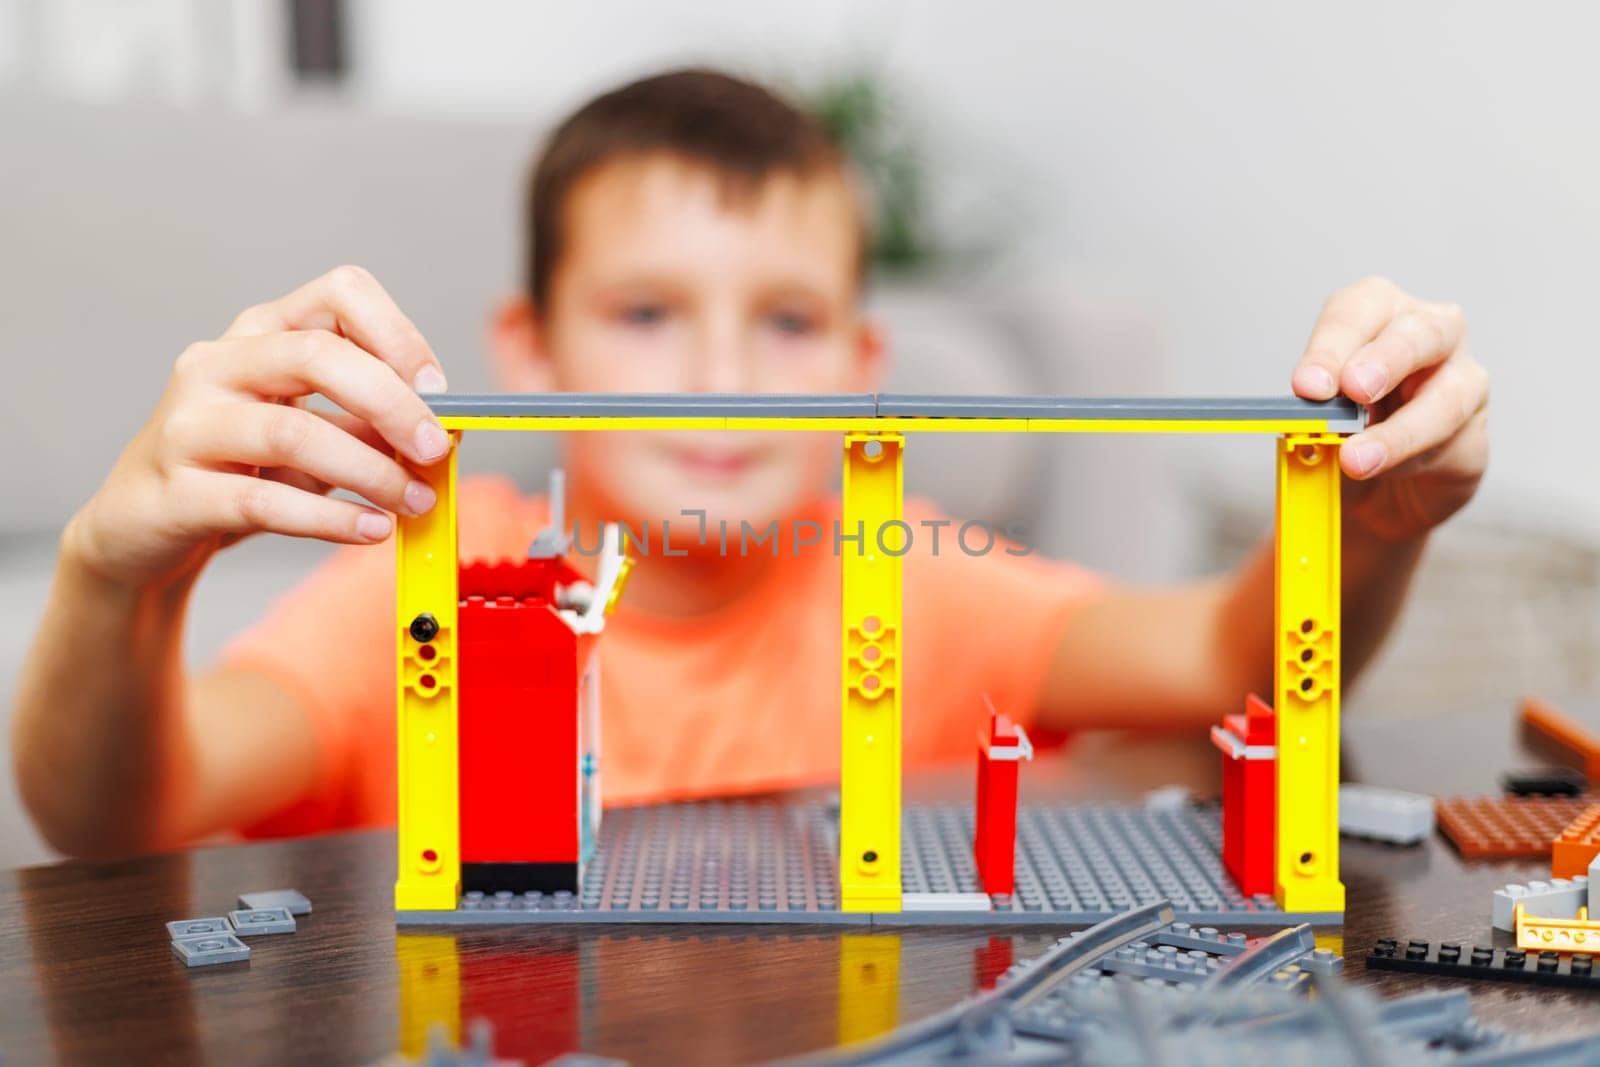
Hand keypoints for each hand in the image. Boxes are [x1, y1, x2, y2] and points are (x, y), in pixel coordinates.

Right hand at [68, 266, 452, 588]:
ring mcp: (190, 424)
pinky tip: (371, 531)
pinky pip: (264, 502)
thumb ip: (369, 425)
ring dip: (370, 471)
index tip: (439, 391)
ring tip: (413, 502)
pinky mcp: (176, 490)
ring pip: (291, 433)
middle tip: (436, 451)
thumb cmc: (238, 471)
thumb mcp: (313, 437)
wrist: (142, 529)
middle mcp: (218, 364)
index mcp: (261, 333)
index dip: (398, 335)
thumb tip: (445, 431)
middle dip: (392, 404)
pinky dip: (330, 519)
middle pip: (317, 356)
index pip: (339, 294)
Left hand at [1291, 276, 1488, 542]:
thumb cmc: (1345, 427)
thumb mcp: (1317, 414)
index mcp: (1378, 313)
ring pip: (1450, 394)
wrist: (1376, 487)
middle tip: (1353, 390)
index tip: (1308, 386)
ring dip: (1399, 430)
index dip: (1331, 347)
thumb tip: (1302, 421)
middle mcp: (1430, 333)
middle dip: (1385, 361)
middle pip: (1420, 332)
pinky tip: (1384, 470)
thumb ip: (1313, 410)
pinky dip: (1413, 459)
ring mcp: (1463, 379)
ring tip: (1357, 458)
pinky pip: (1454, 444)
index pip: (1356, 310)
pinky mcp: (1475, 431)